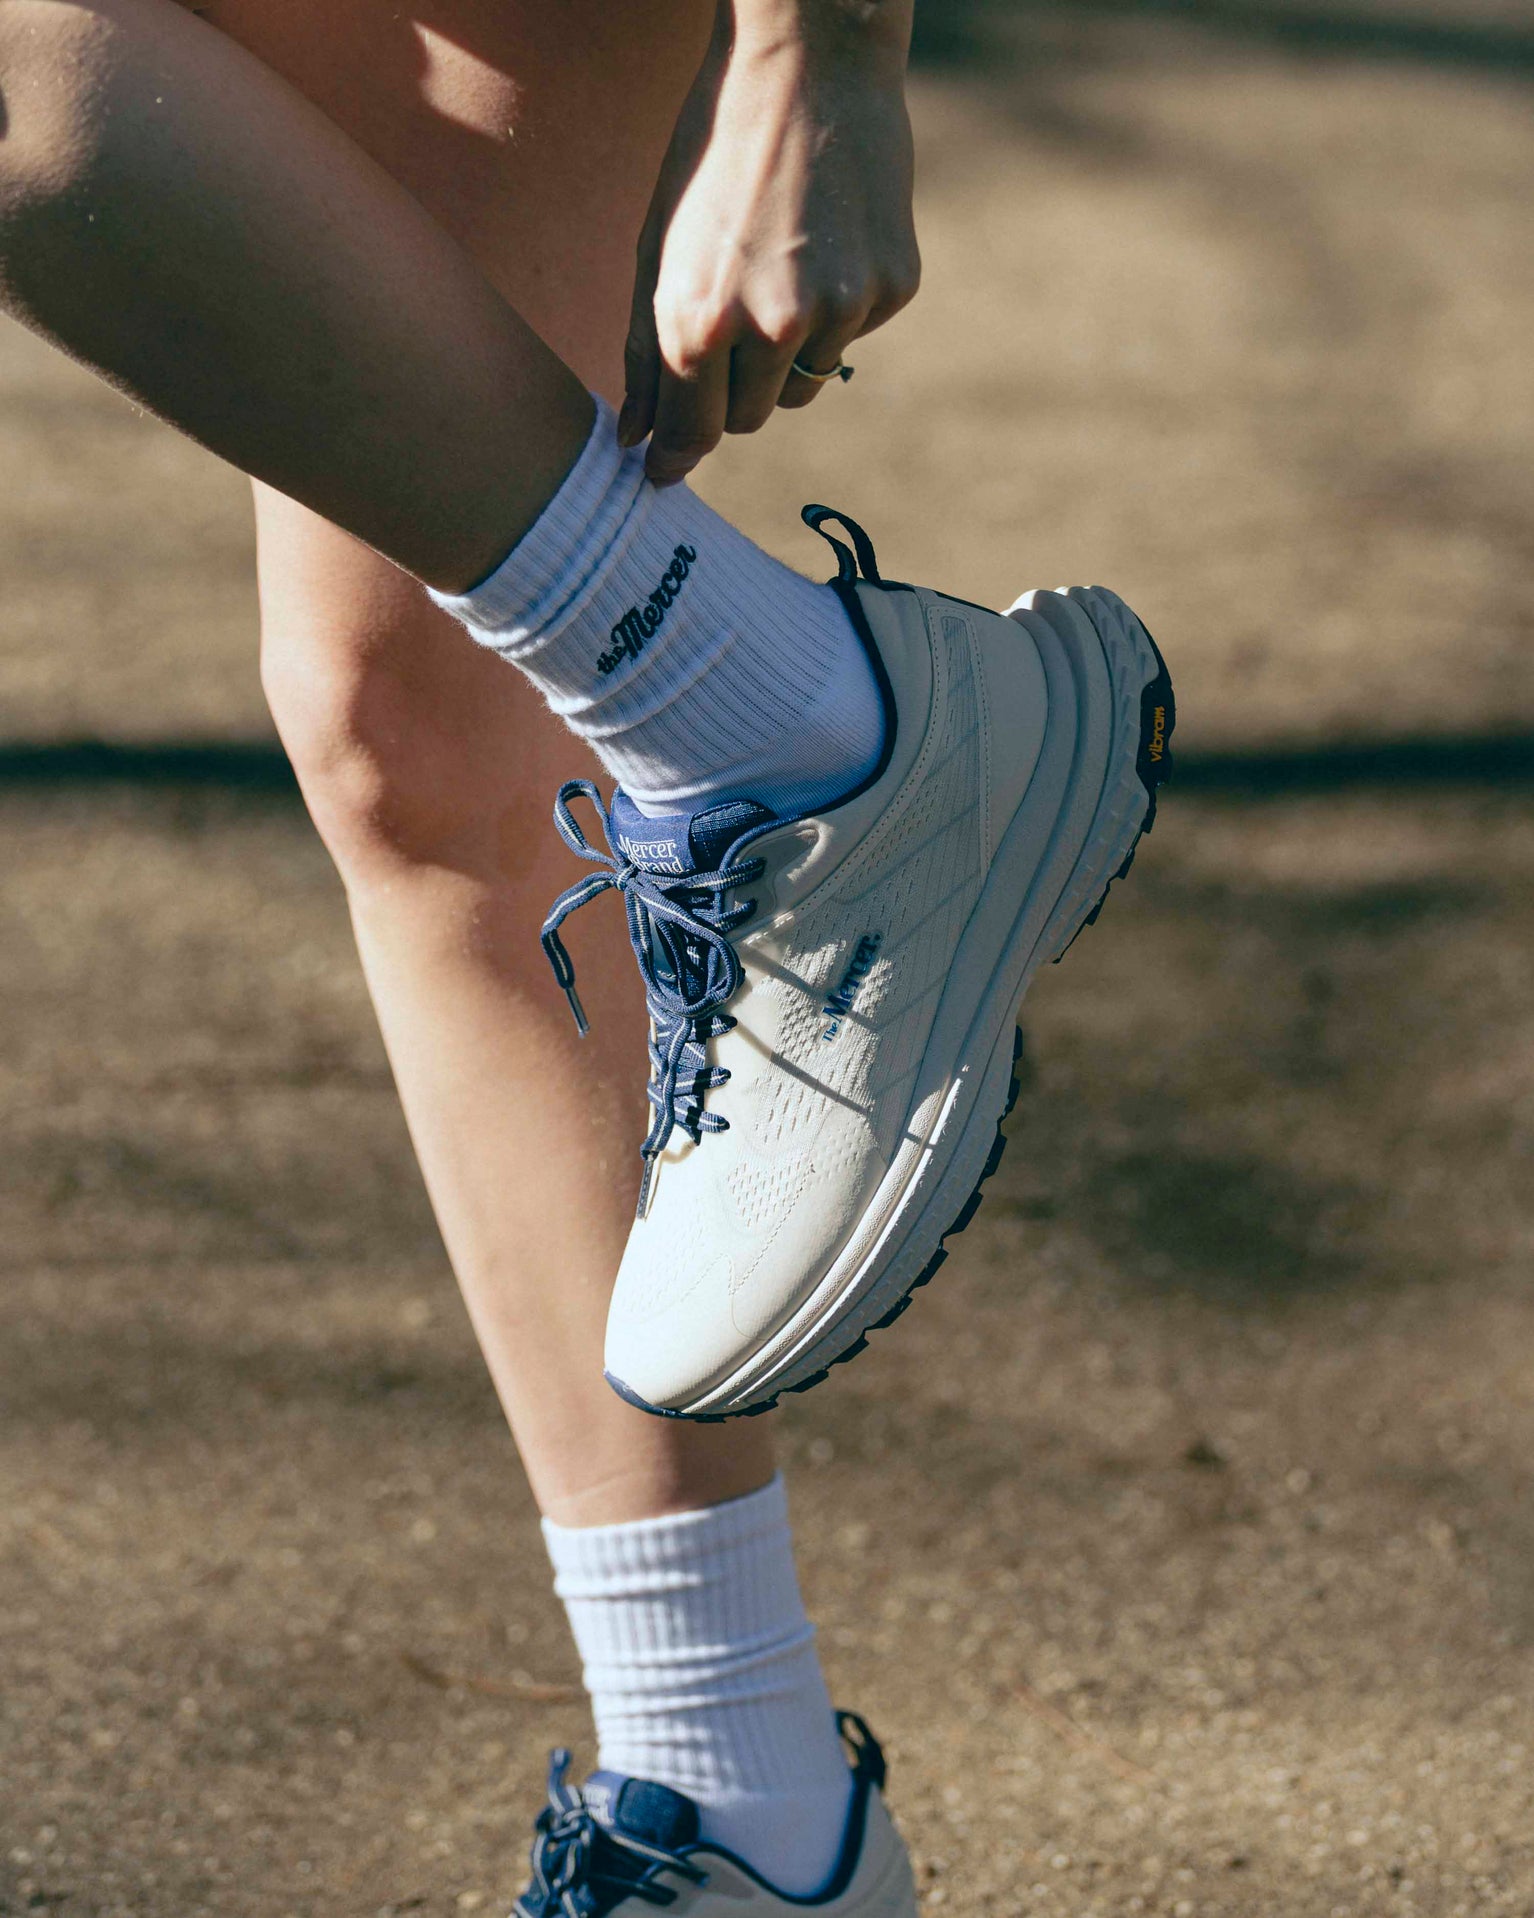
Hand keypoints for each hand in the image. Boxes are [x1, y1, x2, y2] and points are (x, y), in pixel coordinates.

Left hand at [620, 7, 919, 485]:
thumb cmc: (714, 153)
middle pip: (749, 419)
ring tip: (776, 271)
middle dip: (730, 391)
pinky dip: (834, 311)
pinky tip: (824, 243)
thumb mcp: (657, 248)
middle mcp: (776, 328)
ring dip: (784, 356)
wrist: (810, 64)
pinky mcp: (892, 289)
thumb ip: (645, 351)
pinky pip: (851, 339)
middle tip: (727, 324)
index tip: (662, 469)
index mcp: (703, 320)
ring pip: (804, 388)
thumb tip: (638, 438)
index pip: (693, 433)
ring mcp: (842, 311)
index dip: (675, 453)